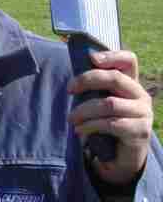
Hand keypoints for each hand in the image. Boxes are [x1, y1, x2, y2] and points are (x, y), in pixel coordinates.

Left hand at [67, 50, 152, 184]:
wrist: (121, 155)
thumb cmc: (107, 122)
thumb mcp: (101, 102)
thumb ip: (94, 88)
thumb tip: (72, 79)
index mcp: (131, 83)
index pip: (129, 61)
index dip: (112, 55)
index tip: (92, 58)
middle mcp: (141, 95)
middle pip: (115, 78)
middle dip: (87, 80)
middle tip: (69, 89)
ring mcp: (143, 113)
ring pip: (109, 104)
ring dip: (84, 110)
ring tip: (71, 118)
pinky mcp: (140, 131)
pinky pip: (111, 124)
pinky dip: (90, 126)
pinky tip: (79, 130)